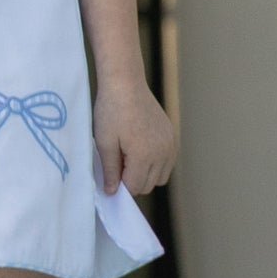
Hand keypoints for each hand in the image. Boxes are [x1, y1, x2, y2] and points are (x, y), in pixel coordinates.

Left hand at [93, 78, 174, 194]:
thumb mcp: (104, 142)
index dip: (119, 186)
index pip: (134, 187)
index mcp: (144, 155)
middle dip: (131, 181)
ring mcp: (170, 145)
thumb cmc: (111, 112)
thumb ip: (110, 170)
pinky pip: (167, 163)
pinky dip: (155, 164)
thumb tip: (112, 192)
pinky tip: (139, 151)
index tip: (109, 176)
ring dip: (145, 174)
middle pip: (148, 184)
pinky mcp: (172, 137)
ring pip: (160, 177)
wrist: (126, 85)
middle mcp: (162, 153)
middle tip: (116, 164)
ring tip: (127, 157)